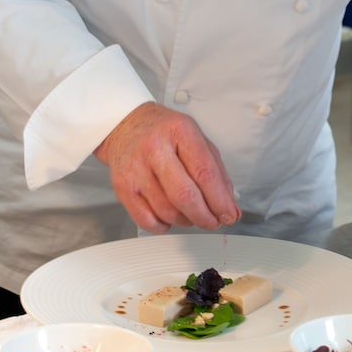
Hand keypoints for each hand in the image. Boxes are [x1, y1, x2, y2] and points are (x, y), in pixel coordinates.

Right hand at [94, 101, 241, 233]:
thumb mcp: (195, 139)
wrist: (124, 125)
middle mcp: (155, 148)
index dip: (220, 200)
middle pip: (185, 196)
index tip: (228, 214)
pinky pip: (147, 220)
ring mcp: (136, 168)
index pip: (204, 173)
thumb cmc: (163, 132)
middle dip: (205, 217)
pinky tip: (169, 216)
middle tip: (213, 222)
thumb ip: (216, 172)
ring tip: (191, 214)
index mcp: (179, 131)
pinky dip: (164, 226)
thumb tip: (230, 207)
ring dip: (186, 221)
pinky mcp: (122, 186)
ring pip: (167, 211)